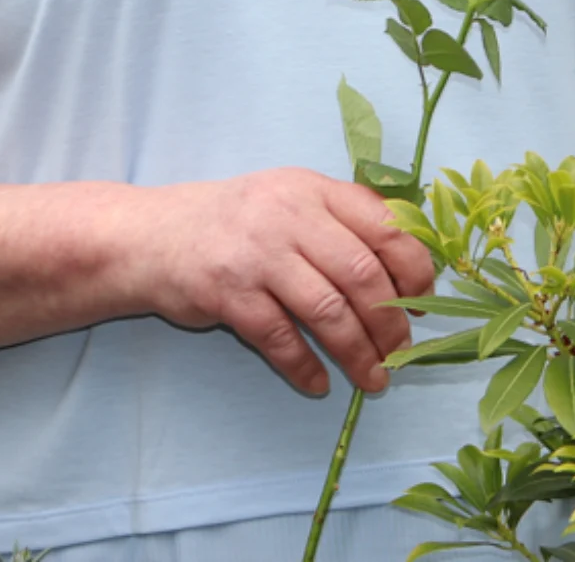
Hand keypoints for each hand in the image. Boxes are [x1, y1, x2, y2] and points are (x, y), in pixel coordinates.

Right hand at [145, 168, 435, 396]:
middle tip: (402, 352)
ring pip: (327, 311)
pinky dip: (305, 367)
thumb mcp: (290, 199)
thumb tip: (409, 262)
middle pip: (362, 274)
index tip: (423, 300)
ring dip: (358, 352)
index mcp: (314, 190)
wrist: (151, 236)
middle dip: (390, 322)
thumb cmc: (236, 222)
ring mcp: (257, 255)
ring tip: (374, 378)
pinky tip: (318, 384)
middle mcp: (289, 216)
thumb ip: (342, 220)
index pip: (385, 226)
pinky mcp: (228, 294)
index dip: (414, 269)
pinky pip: (280, 339)